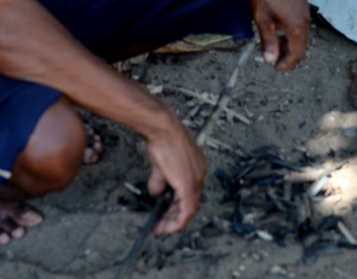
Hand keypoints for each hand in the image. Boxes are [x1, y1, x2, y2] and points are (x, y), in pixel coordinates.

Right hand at [143, 115, 206, 233]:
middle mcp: (200, 173)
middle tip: (162, 226)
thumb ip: (161, 180)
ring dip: (174, 221)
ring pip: (189, 209)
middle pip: (191, 202)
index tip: (166, 213)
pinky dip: (176, 221)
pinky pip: (186, 211)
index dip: (178, 205)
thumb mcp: (161, 164)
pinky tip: (165, 225)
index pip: (191, 192)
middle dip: (174, 217)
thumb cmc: (163, 138)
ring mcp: (196, 179)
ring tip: (161, 228)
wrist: (163, 128)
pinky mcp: (188, 185)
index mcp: (196, 166)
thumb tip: (156, 192)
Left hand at [245, 0, 309, 70]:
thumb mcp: (262, 19)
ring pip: (301, 34)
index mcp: (296, 26)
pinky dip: (291, 30)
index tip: (274, 66)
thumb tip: (270, 60)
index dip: (286, 64)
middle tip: (272, 56)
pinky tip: (278, 25)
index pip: (297, 54)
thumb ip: (268, 42)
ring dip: (289, 42)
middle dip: (287, 54)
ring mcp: (305, 9)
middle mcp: (305, 19)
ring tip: (272, 40)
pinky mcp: (302, 2)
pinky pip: (300, 22)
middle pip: (301, 46)